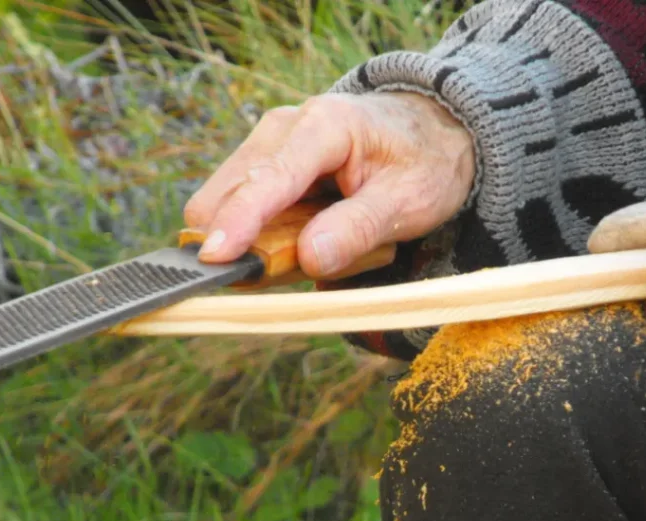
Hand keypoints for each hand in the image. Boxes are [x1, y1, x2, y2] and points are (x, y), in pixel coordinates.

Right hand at [183, 91, 476, 278]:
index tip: (215, 259)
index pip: (268, 179)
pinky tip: (316, 235)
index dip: (239, 222)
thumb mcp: (409, 201)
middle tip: (303, 268)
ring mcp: (269, 146)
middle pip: (228, 194)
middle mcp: (284, 129)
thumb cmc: (424, 163)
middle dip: (249, 242)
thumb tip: (309, 259)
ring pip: (230, 207)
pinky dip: (272, 238)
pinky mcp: (265, 166)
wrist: (430, 133)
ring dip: (264, 243)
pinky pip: (247, 213)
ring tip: (327, 243)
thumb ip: (359, 229)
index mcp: (324, 127)